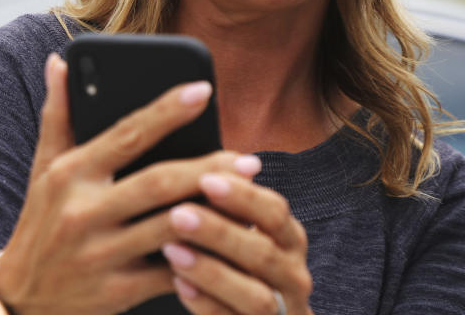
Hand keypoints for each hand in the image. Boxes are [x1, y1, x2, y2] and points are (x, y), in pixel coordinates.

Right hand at [0, 53, 258, 314]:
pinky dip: (202, 262)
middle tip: (249, 158)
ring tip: (250, 200)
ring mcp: (99, 254)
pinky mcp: (116, 291)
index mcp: (70, 174)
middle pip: (158, 183)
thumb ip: (58, 114)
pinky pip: (170, 275)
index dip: (166, 111)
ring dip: (215, 214)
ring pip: (171, 228)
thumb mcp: (44, 168)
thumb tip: (60, 60)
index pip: (125, 134)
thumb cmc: (41, 223)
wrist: (22, 299)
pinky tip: (229, 250)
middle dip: (208, 169)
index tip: (203, 89)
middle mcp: (83, 211)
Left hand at [163, 172, 313, 314]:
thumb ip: (226, 205)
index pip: (274, 211)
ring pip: (256, 295)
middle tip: (177, 214)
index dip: (242, 195)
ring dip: (211, 272)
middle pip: (264, 253)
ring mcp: (284, 311)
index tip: (205, 179)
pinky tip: (179, 285)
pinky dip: (206, 305)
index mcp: (288, 239)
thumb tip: (204, 165)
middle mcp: (293, 275)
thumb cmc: (239, 264)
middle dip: (219, 232)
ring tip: (171, 250)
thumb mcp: (239, 231)